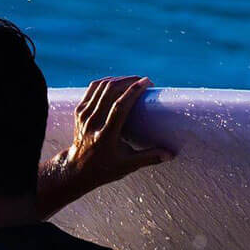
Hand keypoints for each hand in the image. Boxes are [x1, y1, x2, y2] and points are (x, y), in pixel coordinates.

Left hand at [37, 76, 171, 218]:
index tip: (147, 82)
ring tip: (133, 80)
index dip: (133, 91)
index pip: (119, 107)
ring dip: (118, 80)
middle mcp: (92, 123)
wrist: (77, 169)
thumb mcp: (128, 165)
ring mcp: (83, 116)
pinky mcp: (79, 111)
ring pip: (100, 87)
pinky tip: (117, 82)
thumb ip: (150, 158)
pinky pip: (92, 89)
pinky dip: (106, 82)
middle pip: (109, 92)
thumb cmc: (105, 168)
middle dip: (128, 81)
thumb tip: (171, 154)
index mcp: (105, 136)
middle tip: (143, 81)